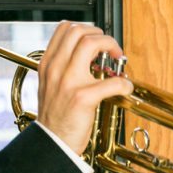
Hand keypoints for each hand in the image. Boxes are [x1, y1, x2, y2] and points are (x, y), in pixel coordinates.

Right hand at [35, 22, 133, 154]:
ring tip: (117, 60)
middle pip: (78, 31)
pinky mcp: (82, 98)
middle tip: (110, 48)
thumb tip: (89, 54)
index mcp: (48, 64)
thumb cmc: (55, 117)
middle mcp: (55, 69)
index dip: (86, 29)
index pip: (64, 28)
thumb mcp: (50, 85)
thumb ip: (63, 67)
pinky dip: (124, 83)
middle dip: (101, 35)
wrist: (51, 143)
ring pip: (91, 44)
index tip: (97, 40)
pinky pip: (111, 81)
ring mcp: (68, 82)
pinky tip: (125, 87)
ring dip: (111, 47)